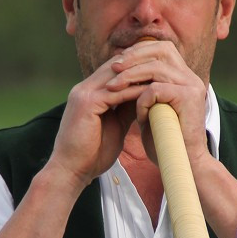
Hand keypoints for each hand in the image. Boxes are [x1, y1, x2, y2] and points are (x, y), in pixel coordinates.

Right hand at [48, 57, 149, 187]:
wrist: (71, 171)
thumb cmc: (92, 154)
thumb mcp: (115, 125)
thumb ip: (125, 109)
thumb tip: (144, 98)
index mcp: (88, 92)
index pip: (115, 70)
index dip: (136, 69)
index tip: (160, 72)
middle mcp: (83, 89)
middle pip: (116, 66)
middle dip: (140, 66)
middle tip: (165, 69)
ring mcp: (83, 94)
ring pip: (116, 76)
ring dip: (139, 76)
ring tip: (162, 78)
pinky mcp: (86, 104)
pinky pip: (115, 93)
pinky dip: (134, 92)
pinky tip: (151, 94)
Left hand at [106, 39, 210, 169]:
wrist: (182, 164)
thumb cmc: (163, 140)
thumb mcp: (150, 108)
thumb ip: (142, 88)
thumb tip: (121, 71)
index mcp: (184, 77)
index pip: (161, 49)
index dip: (138, 52)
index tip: (116, 63)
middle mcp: (191, 77)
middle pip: (161, 50)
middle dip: (133, 57)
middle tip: (112, 68)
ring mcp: (192, 86)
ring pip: (155, 68)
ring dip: (130, 77)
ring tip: (112, 88)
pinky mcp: (189, 98)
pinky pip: (157, 89)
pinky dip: (142, 100)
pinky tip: (138, 115)